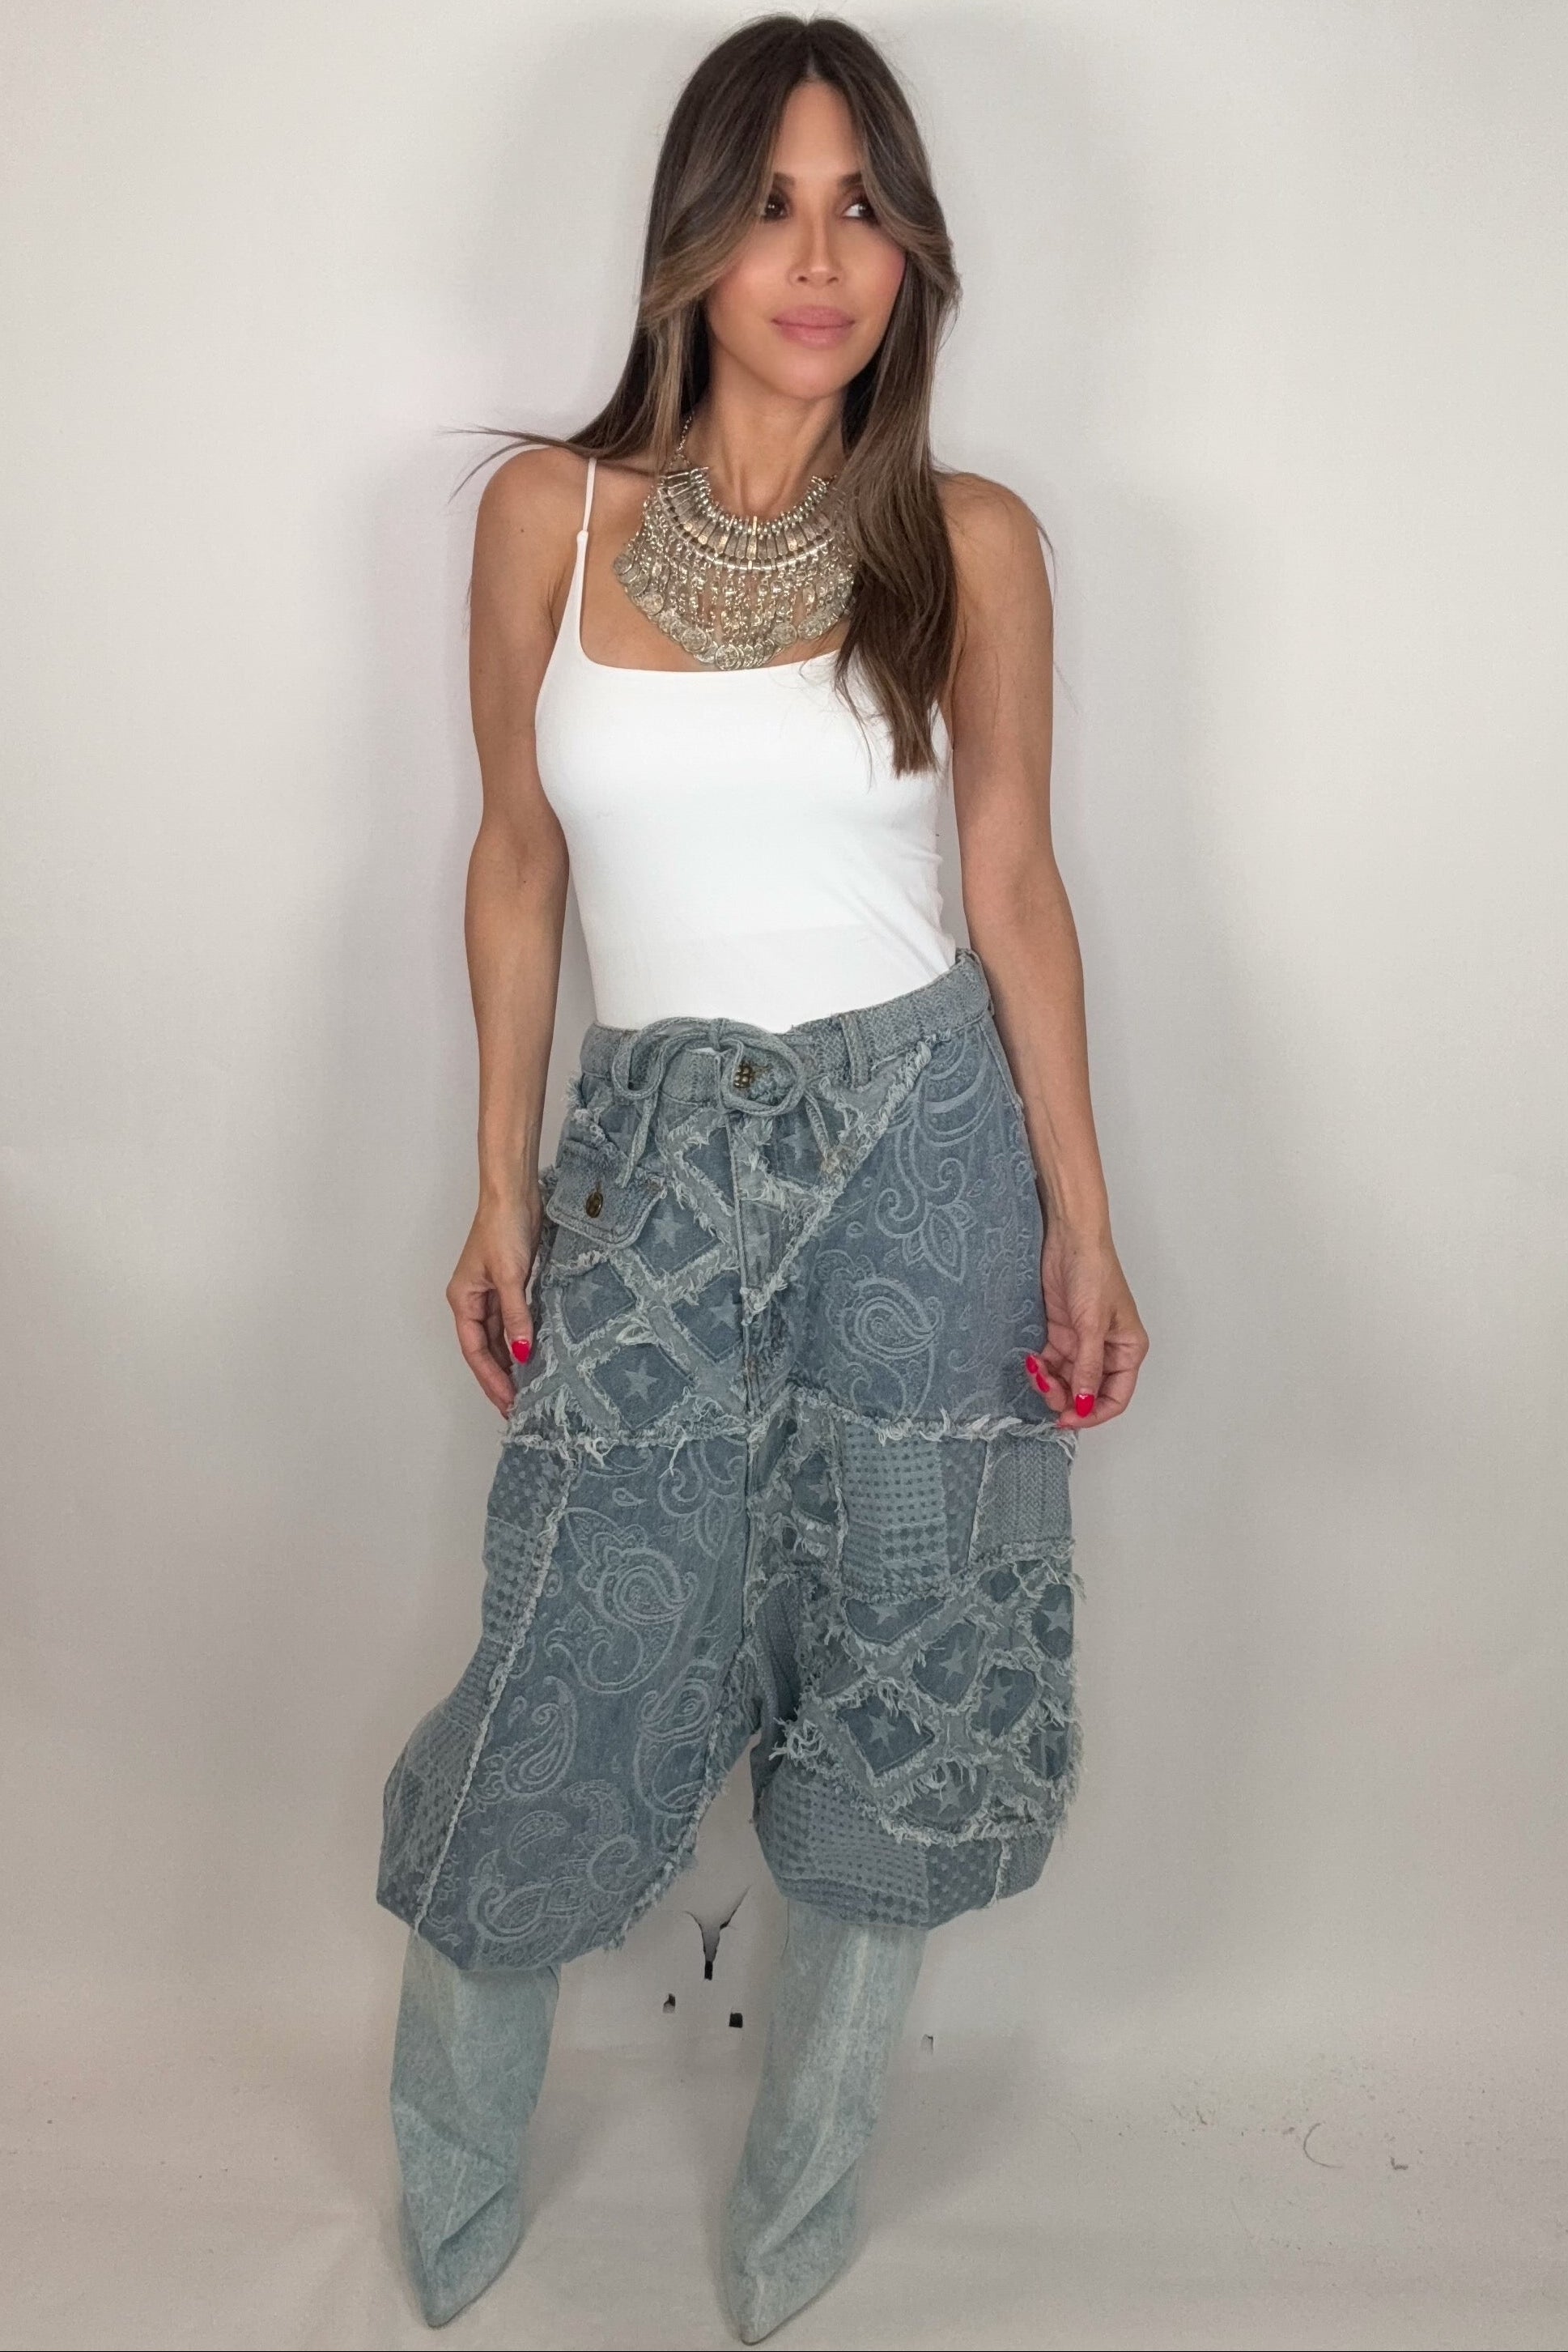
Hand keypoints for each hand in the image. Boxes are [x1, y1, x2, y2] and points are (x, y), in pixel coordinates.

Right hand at [447, 1191, 541, 1416]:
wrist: (514, 1194)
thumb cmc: (502, 1227)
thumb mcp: (510, 1276)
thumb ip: (516, 1316)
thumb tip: (522, 1353)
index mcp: (463, 1300)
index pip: (474, 1351)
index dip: (491, 1379)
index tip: (507, 1401)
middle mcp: (473, 1300)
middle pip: (483, 1349)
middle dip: (498, 1378)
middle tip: (517, 1406)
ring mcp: (492, 1293)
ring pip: (498, 1338)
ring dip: (509, 1363)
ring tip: (525, 1389)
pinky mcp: (510, 1284)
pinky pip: (512, 1321)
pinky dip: (520, 1340)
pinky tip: (532, 1355)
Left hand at [1025, 1223, 1147, 1430]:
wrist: (1070, 1239)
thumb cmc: (1093, 1273)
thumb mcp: (1091, 1325)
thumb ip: (1088, 1368)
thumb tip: (1085, 1404)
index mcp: (1127, 1350)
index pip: (1116, 1397)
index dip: (1093, 1414)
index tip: (1068, 1419)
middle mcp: (1107, 1350)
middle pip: (1089, 1392)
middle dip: (1068, 1398)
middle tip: (1046, 1392)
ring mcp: (1084, 1342)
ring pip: (1068, 1380)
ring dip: (1051, 1384)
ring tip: (1037, 1372)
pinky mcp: (1063, 1333)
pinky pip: (1053, 1363)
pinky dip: (1042, 1368)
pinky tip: (1032, 1361)